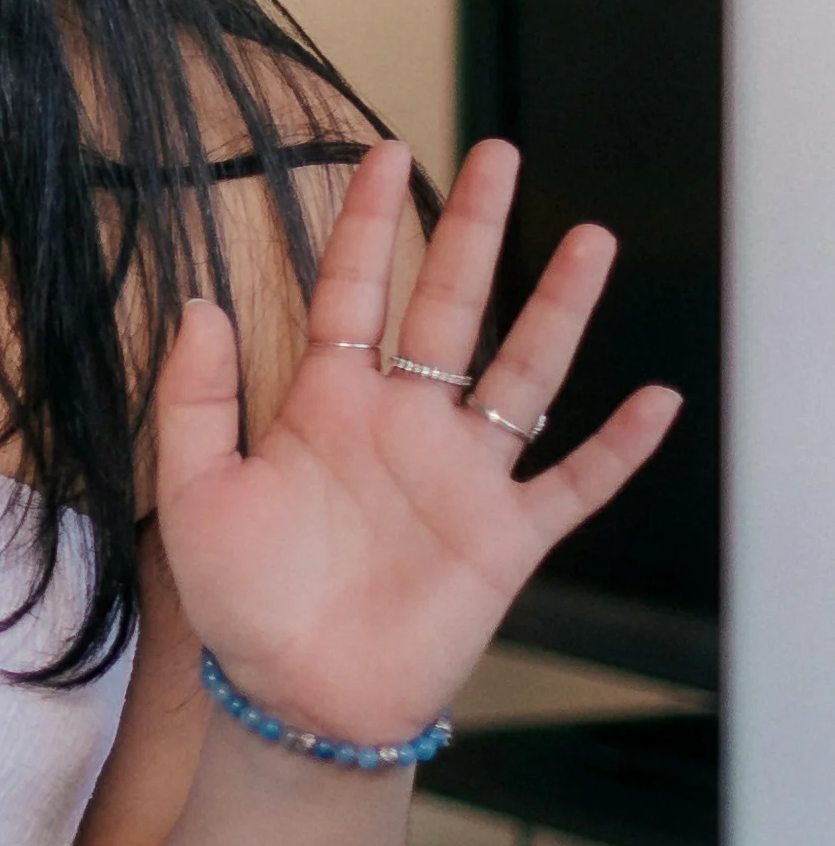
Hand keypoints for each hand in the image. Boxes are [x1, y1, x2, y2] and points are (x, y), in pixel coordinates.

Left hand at [149, 140, 682, 749]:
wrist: (295, 694)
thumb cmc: (241, 598)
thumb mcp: (193, 491)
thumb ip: (192, 398)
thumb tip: (198, 303)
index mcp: (323, 403)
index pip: (350, 291)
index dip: (366, 223)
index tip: (381, 152)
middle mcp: (402, 423)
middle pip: (449, 306)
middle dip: (474, 231)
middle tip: (498, 154)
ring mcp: (460, 474)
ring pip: (523, 371)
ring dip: (557, 309)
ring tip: (589, 239)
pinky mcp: (504, 535)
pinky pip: (574, 482)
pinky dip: (617, 445)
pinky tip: (653, 399)